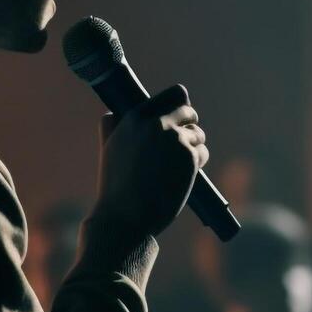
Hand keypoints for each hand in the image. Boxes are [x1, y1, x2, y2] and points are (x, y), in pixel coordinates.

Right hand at [91, 83, 208, 238]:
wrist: (125, 217)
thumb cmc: (116, 189)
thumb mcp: (109, 151)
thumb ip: (111, 128)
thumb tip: (111, 114)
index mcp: (135, 118)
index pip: (173, 94)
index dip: (180, 106)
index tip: (181, 118)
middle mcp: (155, 123)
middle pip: (189, 111)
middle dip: (190, 125)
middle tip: (183, 144)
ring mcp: (174, 138)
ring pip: (198, 134)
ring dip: (194, 148)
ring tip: (176, 168)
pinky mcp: (189, 156)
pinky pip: (202, 153)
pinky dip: (197, 164)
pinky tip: (182, 177)